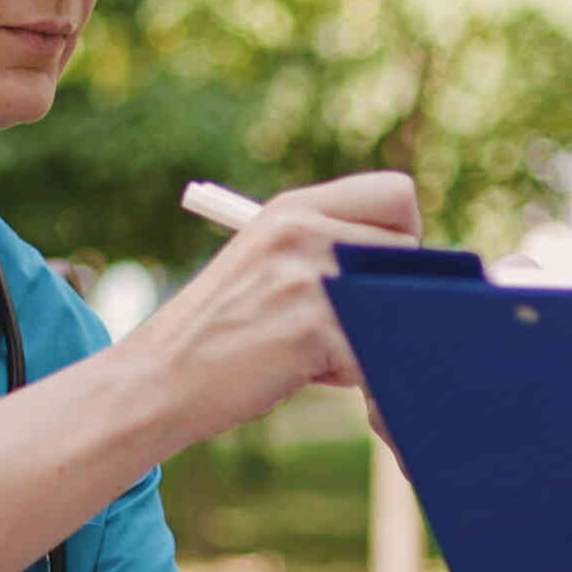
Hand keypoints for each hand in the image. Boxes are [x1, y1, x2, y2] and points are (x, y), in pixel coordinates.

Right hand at [116, 172, 418, 439]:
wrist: (158, 377)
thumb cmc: (218, 329)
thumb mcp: (265, 261)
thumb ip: (326, 248)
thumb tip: (413, 266)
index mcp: (294, 208)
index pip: (396, 194)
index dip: (402, 236)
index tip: (376, 272)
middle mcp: (304, 231)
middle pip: (409, 253)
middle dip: (389, 296)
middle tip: (338, 323)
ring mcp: (308, 278)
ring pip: (398, 308)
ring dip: (369, 337)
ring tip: (315, 352)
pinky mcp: (311, 329)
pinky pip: (372, 355)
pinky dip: (349, 376)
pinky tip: (300, 373)